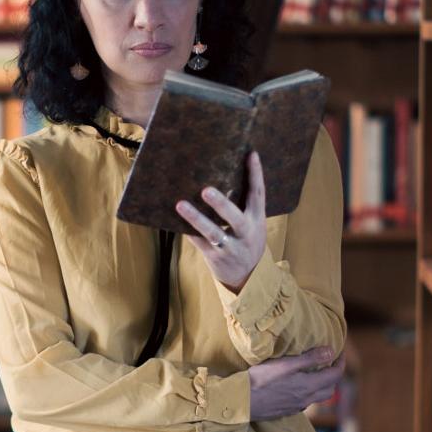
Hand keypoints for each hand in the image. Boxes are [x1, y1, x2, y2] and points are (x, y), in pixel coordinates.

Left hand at [176, 151, 267, 292]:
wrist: (248, 277)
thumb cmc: (246, 242)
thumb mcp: (253, 224)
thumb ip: (243, 205)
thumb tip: (223, 174)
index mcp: (257, 221)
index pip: (259, 195)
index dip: (256, 175)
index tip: (250, 154)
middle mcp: (247, 234)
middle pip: (235, 218)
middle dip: (221, 204)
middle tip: (205, 190)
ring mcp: (231, 248)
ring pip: (213, 233)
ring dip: (196, 219)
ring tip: (180, 204)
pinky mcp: (215, 258)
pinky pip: (199, 243)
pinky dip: (187, 231)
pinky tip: (172, 220)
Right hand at [247, 347, 345, 421]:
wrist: (240, 401)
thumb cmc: (260, 380)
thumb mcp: (285, 364)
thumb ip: (309, 358)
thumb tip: (331, 352)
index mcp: (308, 386)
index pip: (335, 375)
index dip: (341, 363)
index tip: (339, 352)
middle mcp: (306, 399)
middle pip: (330, 389)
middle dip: (333, 375)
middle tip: (329, 363)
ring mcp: (296, 407)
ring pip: (318, 397)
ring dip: (322, 385)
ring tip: (315, 373)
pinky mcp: (286, 411)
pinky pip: (305, 402)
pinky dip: (308, 392)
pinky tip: (298, 386)